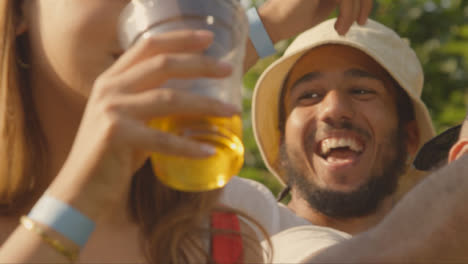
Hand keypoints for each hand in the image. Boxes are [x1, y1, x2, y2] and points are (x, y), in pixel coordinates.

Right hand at [47, 30, 236, 219]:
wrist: (81, 190)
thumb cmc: (111, 156)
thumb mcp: (130, 119)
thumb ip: (152, 104)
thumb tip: (197, 100)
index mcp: (112, 79)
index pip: (148, 46)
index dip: (180, 39)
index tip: (209, 38)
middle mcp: (109, 88)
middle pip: (162, 64)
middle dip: (200, 64)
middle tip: (229, 70)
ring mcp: (110, 109)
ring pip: (169, 99)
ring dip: (206, 105)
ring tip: (232, 112)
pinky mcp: (115, 135)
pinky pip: (163, 139)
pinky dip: (189, 147)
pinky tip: (209, 152)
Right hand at [260, 0, 372, 41]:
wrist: (274, 22)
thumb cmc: (297, 17)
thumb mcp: (328, 3)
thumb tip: (364, 0)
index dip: (364, 1)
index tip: (361, 20)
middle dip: (364, 4)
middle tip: (361, 24)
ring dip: (353, 12)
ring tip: (343, 30)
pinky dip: (347, 14)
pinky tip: (339, 28)